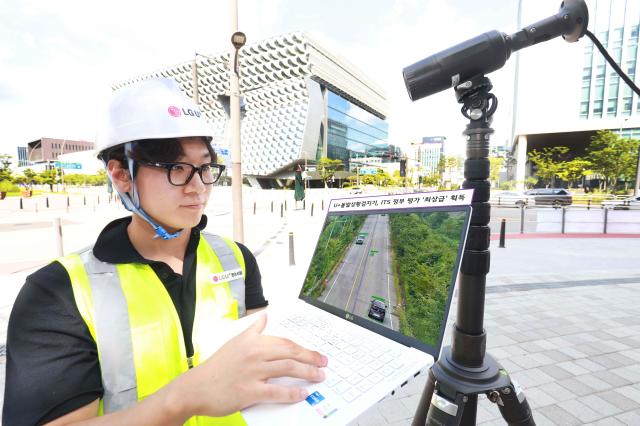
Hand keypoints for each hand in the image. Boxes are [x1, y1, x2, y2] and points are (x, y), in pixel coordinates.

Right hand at [173, 313, 327, 417]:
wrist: (195, 387)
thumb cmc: (216, 366)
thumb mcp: (235, 341)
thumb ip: (254, 329)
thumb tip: (265, 316)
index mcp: (253, 341)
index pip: (285, 342)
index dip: (304, 348)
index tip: (315, 353)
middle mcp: (254, 354)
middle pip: (290, 353)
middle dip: (311, 358)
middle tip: (324, 363)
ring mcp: (252, 372)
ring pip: (287, 369)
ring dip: (307, 373)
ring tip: (319, 377)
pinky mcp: (249, 391)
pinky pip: (277, 391)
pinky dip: (293, 392)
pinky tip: (302, 393)